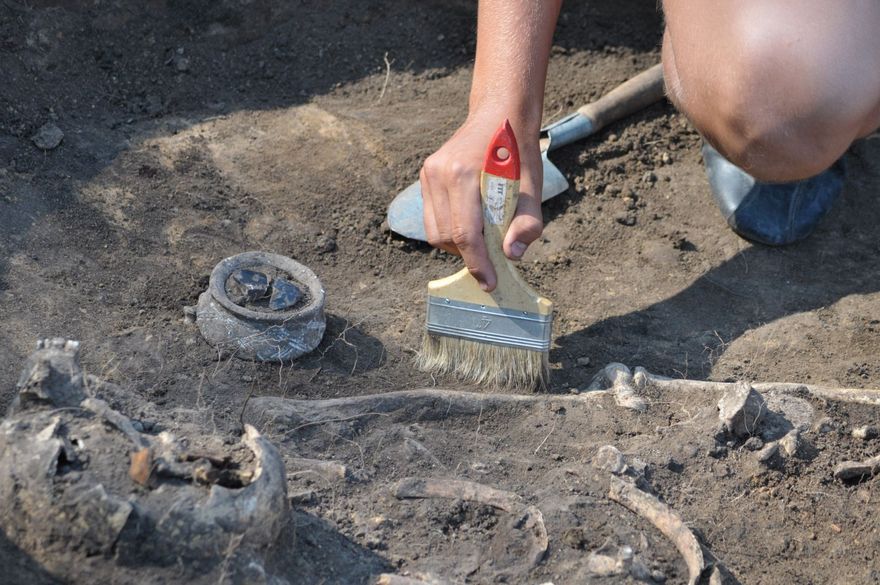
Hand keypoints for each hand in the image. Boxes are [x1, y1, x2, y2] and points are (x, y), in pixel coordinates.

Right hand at [420, 114, 542, 291]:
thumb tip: (512, 255)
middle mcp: (440, 174)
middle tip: (491, 260)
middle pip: (445, 237)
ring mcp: (429, 173)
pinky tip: (470, 224)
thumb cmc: (519, 151)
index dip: (477, 263)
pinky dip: (449, 230)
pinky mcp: (426, 175)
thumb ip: (527, 222)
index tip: (489, 282)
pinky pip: (432, 217)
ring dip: (457, 245)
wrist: (500, 114)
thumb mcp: (534, 186)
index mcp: (465, 175)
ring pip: (434, 231)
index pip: (465, 233)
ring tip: (481, 240)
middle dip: (468, 256)